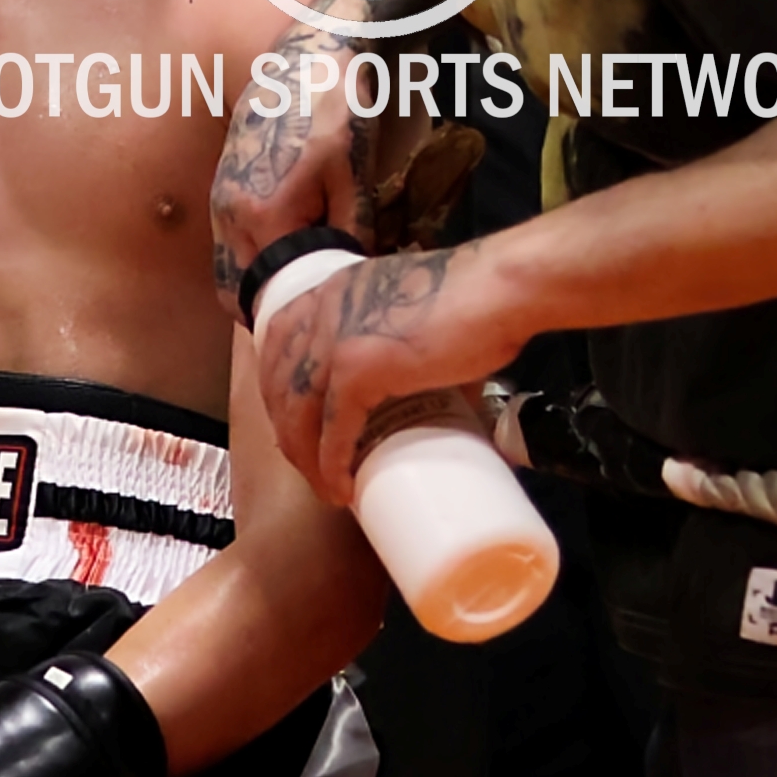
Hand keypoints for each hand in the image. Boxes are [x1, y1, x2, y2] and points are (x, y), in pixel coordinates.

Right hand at [211, 32, 373, 318]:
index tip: (311, 317)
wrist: (306, 59)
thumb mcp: (354, 179)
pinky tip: (285, 240)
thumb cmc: (336, 114)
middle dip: (263, 304)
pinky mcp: (220, 186)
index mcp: (263, 214)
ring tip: (296, 273)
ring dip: (253, 279)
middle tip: (300, 306)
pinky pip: (227, 240)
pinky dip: (248, 254)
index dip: (287, 309)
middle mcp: (229, 211)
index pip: (265, 290)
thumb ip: (348, 236)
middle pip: (232, 289)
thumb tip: (347, 277)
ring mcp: (219, 198)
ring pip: (225, 267)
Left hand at [256, 246, 518, 501]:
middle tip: (311, 466)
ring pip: (298, 412)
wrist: (499, 287)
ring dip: (307, 459)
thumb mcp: (415, 313)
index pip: (279, 338)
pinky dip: (332, 463)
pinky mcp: (359, 368)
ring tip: (329, 488)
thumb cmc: (474, 296)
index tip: (293, 421)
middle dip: (287, 432)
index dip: (277, 385)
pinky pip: (331, 428)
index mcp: (334, 290)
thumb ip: (407, 345)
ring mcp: (335, 338)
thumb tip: (439, 397)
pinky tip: (340, 487)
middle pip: (279, 381)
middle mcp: (323, 310)